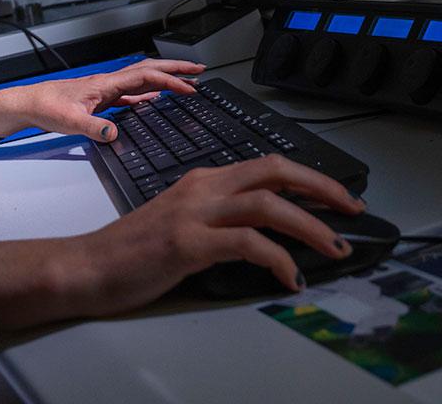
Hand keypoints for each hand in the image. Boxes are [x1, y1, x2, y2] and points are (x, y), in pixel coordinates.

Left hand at [0, 58, 203, 141]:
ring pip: (143, 80)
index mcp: (106, 84)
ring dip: (166, 80)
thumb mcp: (70, 121)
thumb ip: (94, 127)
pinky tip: (156, 100)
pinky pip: (132, 94)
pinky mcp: (102, 100)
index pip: (146, 76)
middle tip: (200, 70)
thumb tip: (115, 133)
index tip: (191, 87)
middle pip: (150, 70)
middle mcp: (110, 83)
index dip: (171, 80)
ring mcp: (107, 90)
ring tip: (186, 83)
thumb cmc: (46, 107)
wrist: (29, 104)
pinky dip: (149, 94)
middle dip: (177, 69)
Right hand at [72, 155, 366, 312]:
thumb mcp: (186, 223)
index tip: (339, 198)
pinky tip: (290, 277)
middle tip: (353, 209)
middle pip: (275, 170)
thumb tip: (272, 233)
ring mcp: (195, 212)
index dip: (309, 178)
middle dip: (321, 188)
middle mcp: (204, 186)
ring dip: (309, 225)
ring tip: (333, 247)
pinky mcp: (187, 242)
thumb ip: (223, 219)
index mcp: (205, 179)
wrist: (88, 267)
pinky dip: (277, 258)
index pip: (268, 166)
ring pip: (267, 203)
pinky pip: (247, 243)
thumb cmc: (136, 252)